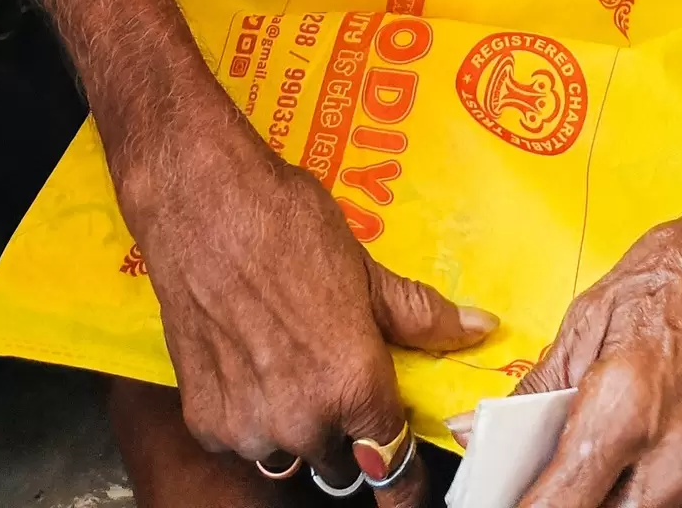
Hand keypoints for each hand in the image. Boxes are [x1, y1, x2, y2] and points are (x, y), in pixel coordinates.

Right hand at [114, 77, 494, 502]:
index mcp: (354, 385)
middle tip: (333, 380)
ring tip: (285, 365)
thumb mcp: (365, 269)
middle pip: (338, 463)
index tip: (404, 489)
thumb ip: (419, 314)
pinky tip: (245, 360)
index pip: (391, 468)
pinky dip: (245, 414)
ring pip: (286, 454)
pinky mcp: (204, 420)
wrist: (202, 202)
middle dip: (343, 433)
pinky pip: (238, 440)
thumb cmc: (288, 224)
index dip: (401, 483)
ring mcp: (249, 426)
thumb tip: (479, 329)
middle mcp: (303, 420)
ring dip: (293, 427)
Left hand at [514, 180, 681, 507]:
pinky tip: (651, 462)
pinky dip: (658, 498)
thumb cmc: (680, 275)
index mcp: (626, 407)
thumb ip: (536, 390)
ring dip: (616, 501)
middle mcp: (677, 458)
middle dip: (572, 503)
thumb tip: (478, 433)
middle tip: (560, 476)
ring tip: (612, 460)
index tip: (508, 502)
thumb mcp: (589, 319)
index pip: (558, 504)